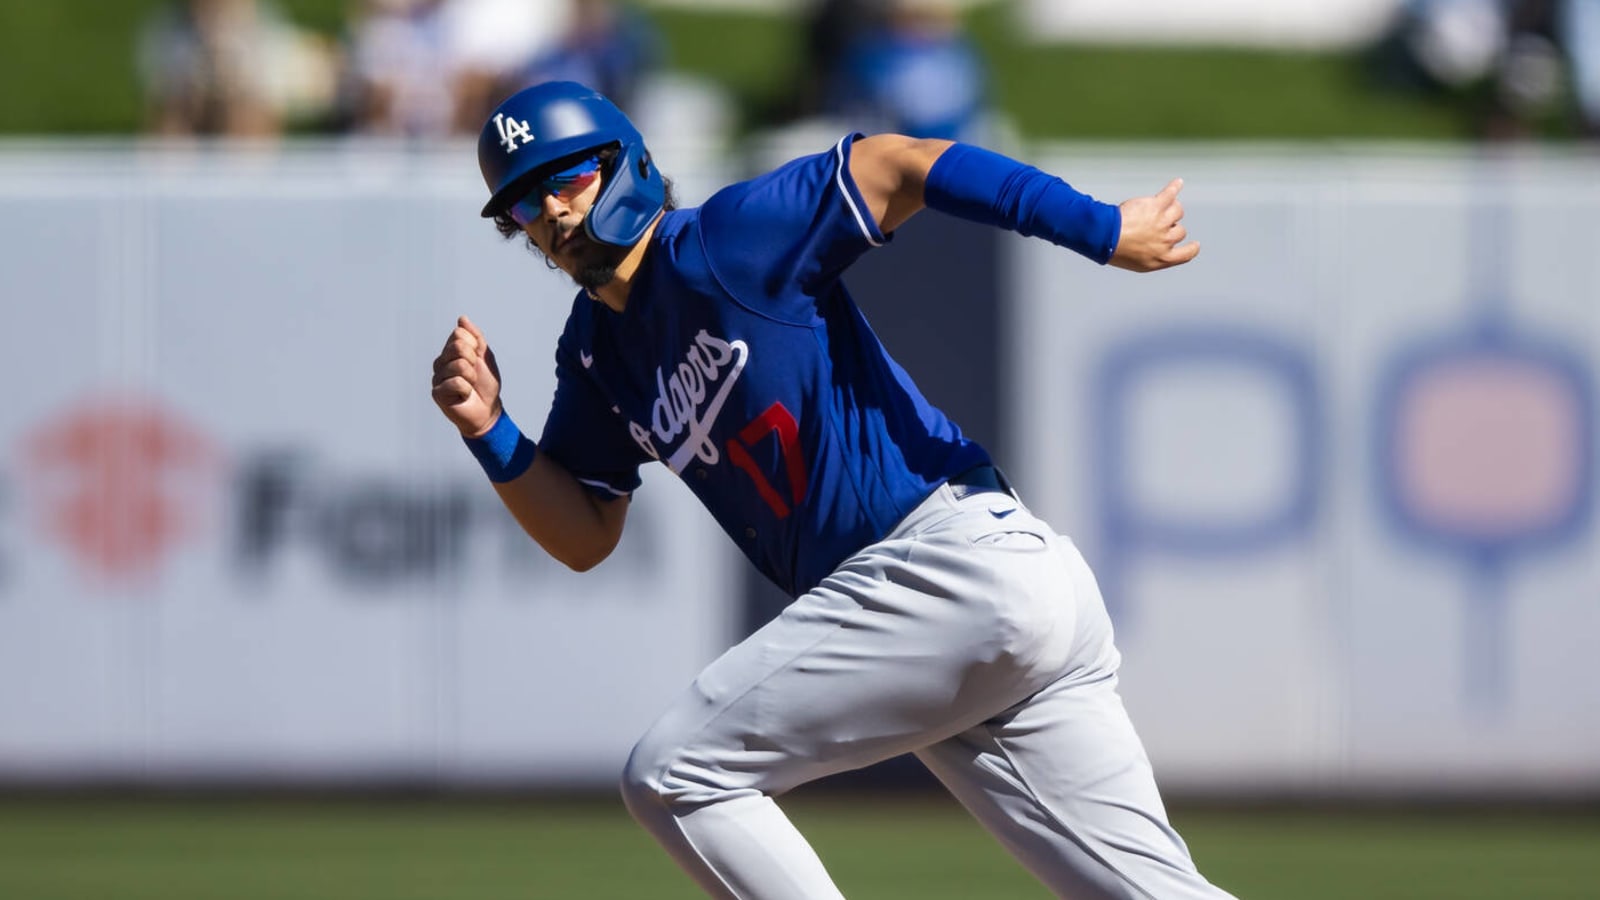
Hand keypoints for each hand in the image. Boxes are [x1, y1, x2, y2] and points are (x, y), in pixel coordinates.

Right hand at [431, 315, 502, 437]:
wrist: (487, 410)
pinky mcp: (437, 393)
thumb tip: (462, 319)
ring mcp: (437, 377)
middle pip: (457, 346)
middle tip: (474, 375)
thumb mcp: (485, 357)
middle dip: (473, 361)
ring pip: (459, 365)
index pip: (459, 333)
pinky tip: (463, 396)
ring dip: (472, 378)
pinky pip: (456, 382)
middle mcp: (441, 362)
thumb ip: (475, 337)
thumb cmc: (486, 385)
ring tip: (470, 386)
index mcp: (450, 351)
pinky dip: (467, 390)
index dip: (474, 346)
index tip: (478, 360)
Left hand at [1110, 178, 1199, 271]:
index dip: (1192, 248)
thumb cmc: (1116, 250)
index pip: (1186, 254)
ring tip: (1158, 208)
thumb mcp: (1138, 263)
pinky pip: (1170, 194)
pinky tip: (1177, 183)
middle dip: (1169, 228)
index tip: (1194, 244)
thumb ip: (1154, 257)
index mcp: (1163, 258)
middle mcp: (1166, 241)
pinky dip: (1174, 187)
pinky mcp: (1156, 206)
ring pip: (1177, 211)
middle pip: (1180, 231)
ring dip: (1170, 210)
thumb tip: (1161, 252)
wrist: (1106, 237)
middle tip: (1151, 226)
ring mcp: (1162, 222)